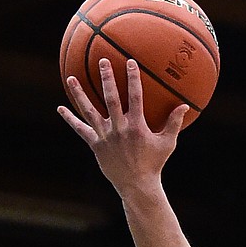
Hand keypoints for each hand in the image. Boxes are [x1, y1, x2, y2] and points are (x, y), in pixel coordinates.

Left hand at [57, 58, 187, 193]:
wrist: (137, 185)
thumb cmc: (154, 163)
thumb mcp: (167, 143)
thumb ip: (174, 123)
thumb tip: (185, 105)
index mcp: (137, 127)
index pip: (135, 97)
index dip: (133, 79)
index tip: (130, 62)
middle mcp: (119, 129)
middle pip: (111, 99)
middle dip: (107, 79)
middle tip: (102, 61)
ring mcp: (105, 137)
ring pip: (90, 111)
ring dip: (80, 94)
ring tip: (71, 78)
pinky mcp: (95, 145)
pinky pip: (81, 130)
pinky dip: (70, 119)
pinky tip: (60, 108)